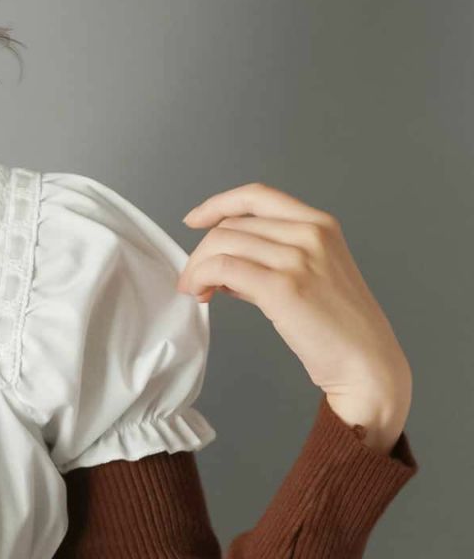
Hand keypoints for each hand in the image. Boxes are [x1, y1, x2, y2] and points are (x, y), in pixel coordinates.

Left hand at [176, 182, 411, 452]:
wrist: (366, 362)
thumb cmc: (339, 327)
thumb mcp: (312, 276)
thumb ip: (270, 262)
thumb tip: (223, 267)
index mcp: (320, 224)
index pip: (257, 196)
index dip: (218, 204)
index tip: (194, 220)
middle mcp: (310, 233)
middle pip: (232, 224)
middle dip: (202, 251)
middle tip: (193, 279)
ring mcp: (298, 258)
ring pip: (222, 243)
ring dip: (198, 267)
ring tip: (197, 290)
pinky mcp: (283, 287)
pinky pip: (224, 268)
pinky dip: (202, 278)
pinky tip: (203, 294)